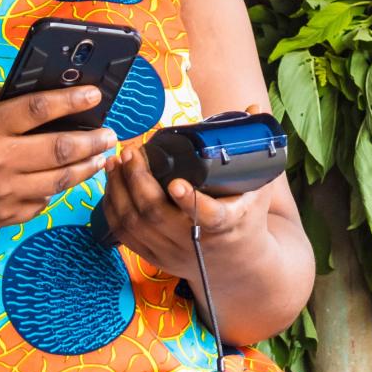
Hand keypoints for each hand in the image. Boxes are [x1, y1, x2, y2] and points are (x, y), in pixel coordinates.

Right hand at [0, 85, 117, 232]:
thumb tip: (44, 89)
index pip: (40, 109)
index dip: (73, 101)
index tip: (97, 95)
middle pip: (59, 150)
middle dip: (93, 140)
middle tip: (111, 133)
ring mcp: (1, 193)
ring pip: (59, 181)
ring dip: (87, 167)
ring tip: (103, 155)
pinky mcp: (3, 217)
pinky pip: (42, 202)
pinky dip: (57, 189)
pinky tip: (68, 178)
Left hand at [100, 142, 270, 276]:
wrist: (237, 264)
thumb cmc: (247, 218)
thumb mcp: (258, 188)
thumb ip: (254, 149)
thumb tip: (253, 107)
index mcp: (228, 225)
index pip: (210, 217)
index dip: (191, 202)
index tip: (176, 183)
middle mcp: (195, 243)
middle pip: (157, 215)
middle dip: (138, 181)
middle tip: (132, 153)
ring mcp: (171, 252)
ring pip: (135, 224)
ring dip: (119, 190)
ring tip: (116, 162)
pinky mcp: (155, 257)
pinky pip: (124, 235)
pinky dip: (113, 208)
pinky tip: (112, 184)